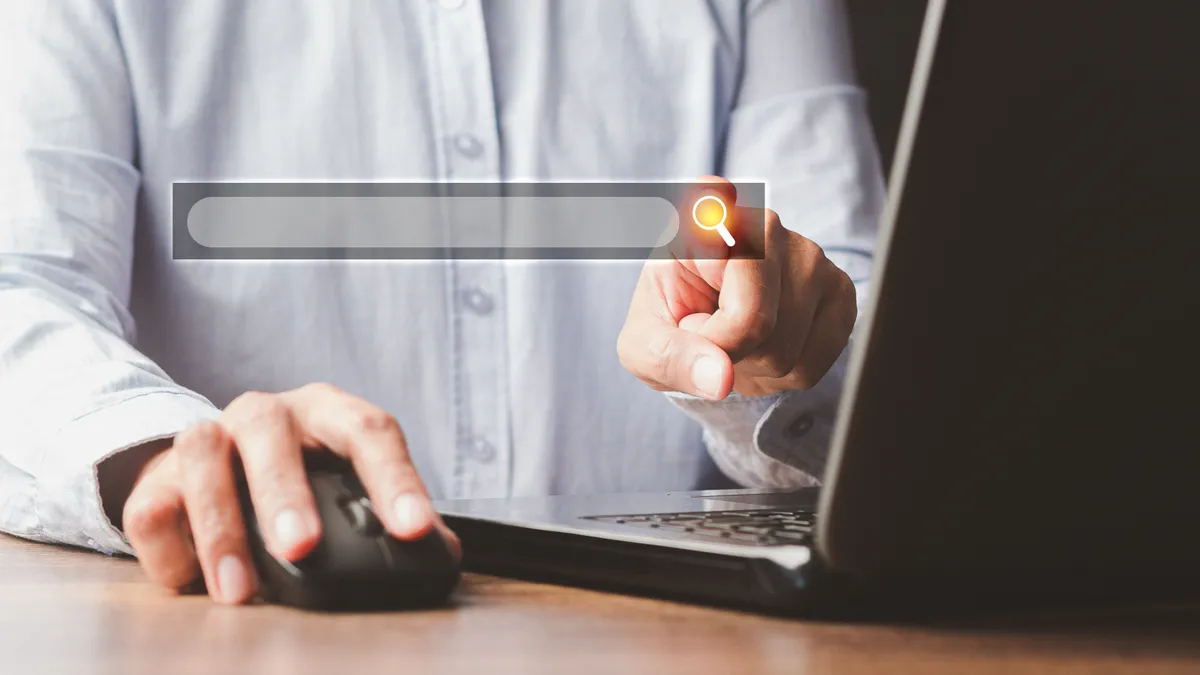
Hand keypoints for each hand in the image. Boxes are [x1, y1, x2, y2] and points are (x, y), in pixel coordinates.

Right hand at [121, 383, 459, 603]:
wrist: (216, 464)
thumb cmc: (301, 475)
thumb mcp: (346, 482)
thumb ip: (387, 512)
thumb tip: (439, 554)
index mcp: (327, 412)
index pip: (369, 431)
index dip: (394, 480)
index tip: (414, 529)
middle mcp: (265, 414)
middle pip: (271, 433)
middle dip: (285, 492)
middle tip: (301, 548)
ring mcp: (207, 438)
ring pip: (203, 457)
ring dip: (221, 527)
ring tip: (240, 590)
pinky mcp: (156, 478)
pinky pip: (152, 506)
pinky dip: (171, 549)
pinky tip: (192, 583)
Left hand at [618, 178, 856, 398]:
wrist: (711, 338)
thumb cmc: (670, 329)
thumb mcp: (645, 348)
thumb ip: (672, 358)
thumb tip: (720, 377)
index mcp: (700, 218)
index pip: (715, 215)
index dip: (715, 212)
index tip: (710, 192)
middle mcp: (762, 222)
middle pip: (754, 320)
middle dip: (726, 352)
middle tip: (708, 334)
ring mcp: (808, 253)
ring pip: (786, 349)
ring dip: (755, 367)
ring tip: (737, 341)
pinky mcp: (840, 288)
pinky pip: (813, 363)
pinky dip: (784, 374)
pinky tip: (766, 347)